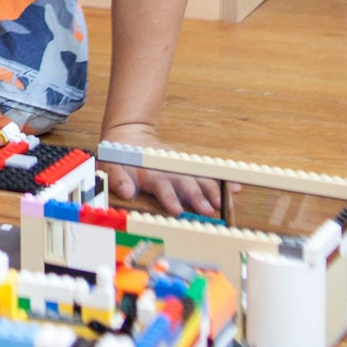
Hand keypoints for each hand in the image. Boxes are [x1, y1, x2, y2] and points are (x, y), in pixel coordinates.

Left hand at [102, 122, 221, 216]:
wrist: (130, 135)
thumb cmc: (120, 158)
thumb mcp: (111, 167)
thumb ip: (119, 179)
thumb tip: (127, 192)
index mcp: (150, 173)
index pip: (162, 187)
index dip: (169, 198)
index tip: (178, 210)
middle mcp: (169, 171)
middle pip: (186, 184)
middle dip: (198, 197)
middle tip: (208, 211)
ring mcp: (180, 168)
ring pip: (200, 179)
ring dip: (213, 191)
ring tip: (226, 204)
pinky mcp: (187, 167)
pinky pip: (206, 174)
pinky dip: (221, 180)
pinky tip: (235, 187)